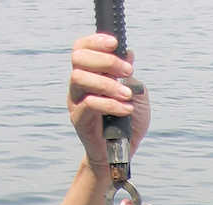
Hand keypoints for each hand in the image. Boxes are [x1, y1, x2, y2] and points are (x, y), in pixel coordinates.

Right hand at [68, 34, 150, 170]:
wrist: (121, 155)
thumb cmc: (127, 125)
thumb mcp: (135, 95)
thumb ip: (130, 76)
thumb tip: (128, 53)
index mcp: (89, 75)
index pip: (82, 48)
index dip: (96, 41)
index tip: (115, 43)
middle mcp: (78, 85)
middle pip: (79, 59)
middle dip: (105, 60)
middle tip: (127, 71)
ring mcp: (76, 101)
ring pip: (80, 78)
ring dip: (108, 83)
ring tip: (128, 95)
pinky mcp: (79, 119)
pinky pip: (90, 104)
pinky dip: (110, 104)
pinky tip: (125, 109)